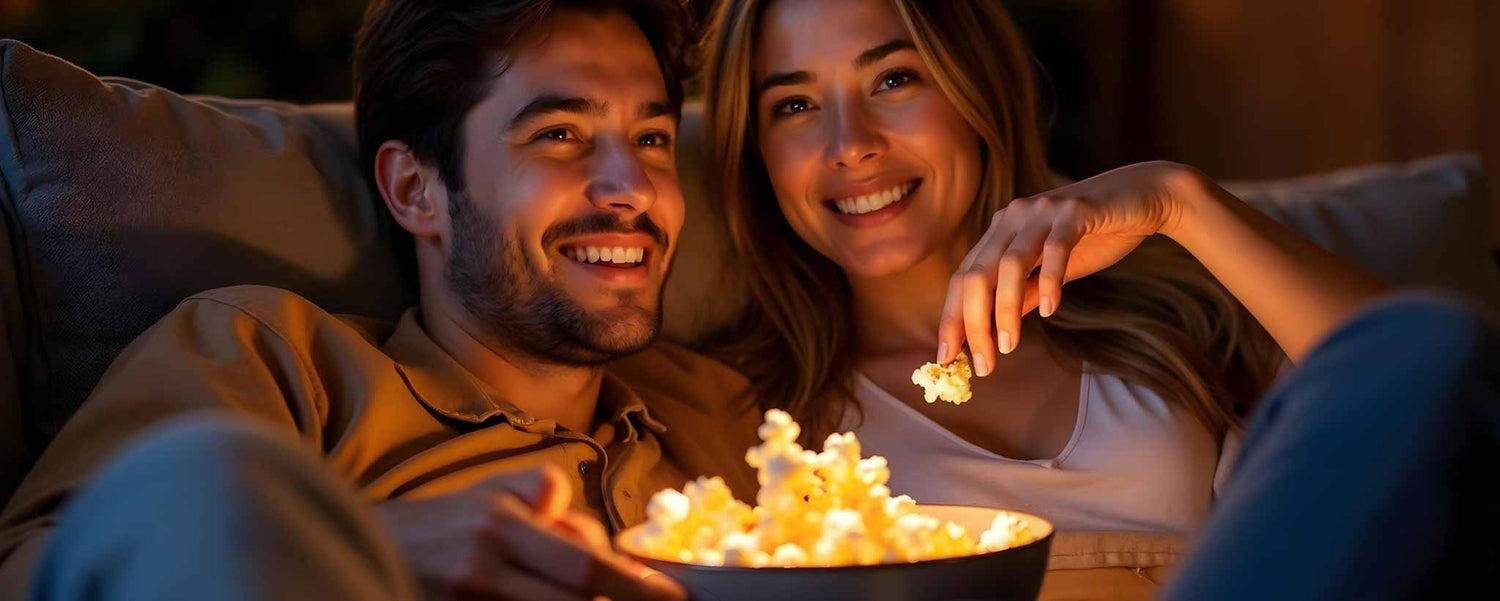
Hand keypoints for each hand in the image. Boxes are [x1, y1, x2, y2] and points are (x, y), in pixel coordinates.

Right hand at [373, 465, 684, 600]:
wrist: (354, 548)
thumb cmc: (436, 526)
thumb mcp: (485, 494)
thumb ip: (534, 492)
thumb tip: (566, 500)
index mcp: (499, 526)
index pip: (585, 567)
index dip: (636, 587)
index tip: (674, 598)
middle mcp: (484, 570)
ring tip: (599, 599)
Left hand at [937, 161, 1199, 374]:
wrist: (1145, 197)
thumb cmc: (1097, 236)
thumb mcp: (1052, 271)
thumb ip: (1024, 293)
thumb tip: (995, 331)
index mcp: (1001, 231)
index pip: (963, 278)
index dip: (952, 317)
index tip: (947, 357)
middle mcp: (1013, 217)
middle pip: (976, 274)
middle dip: (973, 323)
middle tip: (982, 365)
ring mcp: (1042, 212)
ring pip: (1009, 264)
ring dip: (1005, 310)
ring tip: (1008, 346)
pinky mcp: (1075, 211)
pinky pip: (1054, 249)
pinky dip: (1049, 281)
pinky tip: (1052, 310)